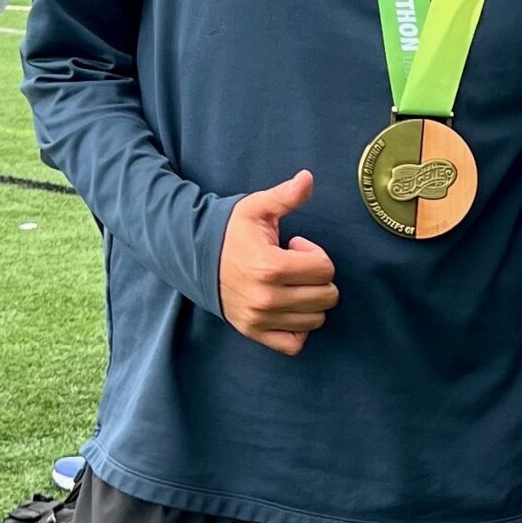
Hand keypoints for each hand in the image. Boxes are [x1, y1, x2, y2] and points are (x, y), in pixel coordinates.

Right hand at [217, 171, 337, 354]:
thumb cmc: (232, 233)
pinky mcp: (254, 333)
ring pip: (315, 320)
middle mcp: (266, 298)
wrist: (195, 258)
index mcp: (270, 267)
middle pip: (326, 296)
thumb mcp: (257, 208)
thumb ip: (285, 196)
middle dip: (317, 278)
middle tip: (294, 266)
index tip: (295, 247)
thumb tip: (308, 178)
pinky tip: (289, 309)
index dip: (315, 254)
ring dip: (310, 302)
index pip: (325, 269)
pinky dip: (298, 329)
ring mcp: (260, 319)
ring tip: (289, 284)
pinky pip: (294, 344)